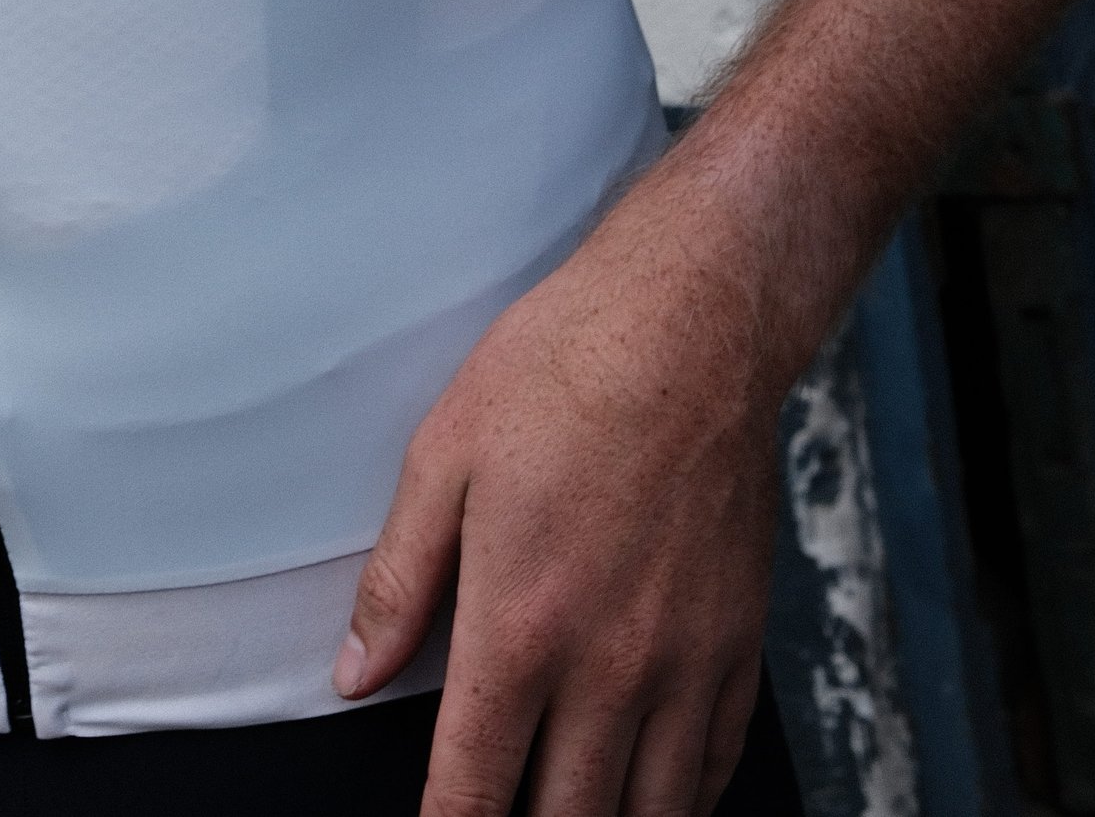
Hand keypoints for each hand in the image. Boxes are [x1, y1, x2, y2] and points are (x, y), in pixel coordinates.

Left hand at [337, 192, 782, 816]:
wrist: (689, 325)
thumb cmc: (560, 374)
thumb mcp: (442, 457)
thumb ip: (398, 580)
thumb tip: (354, 673)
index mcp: (519, 629)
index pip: (474, 791)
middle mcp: (608, 670)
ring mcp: (684, 666)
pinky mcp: (739, 646)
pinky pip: (714, 767)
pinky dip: (682, 802)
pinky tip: (653, 798)